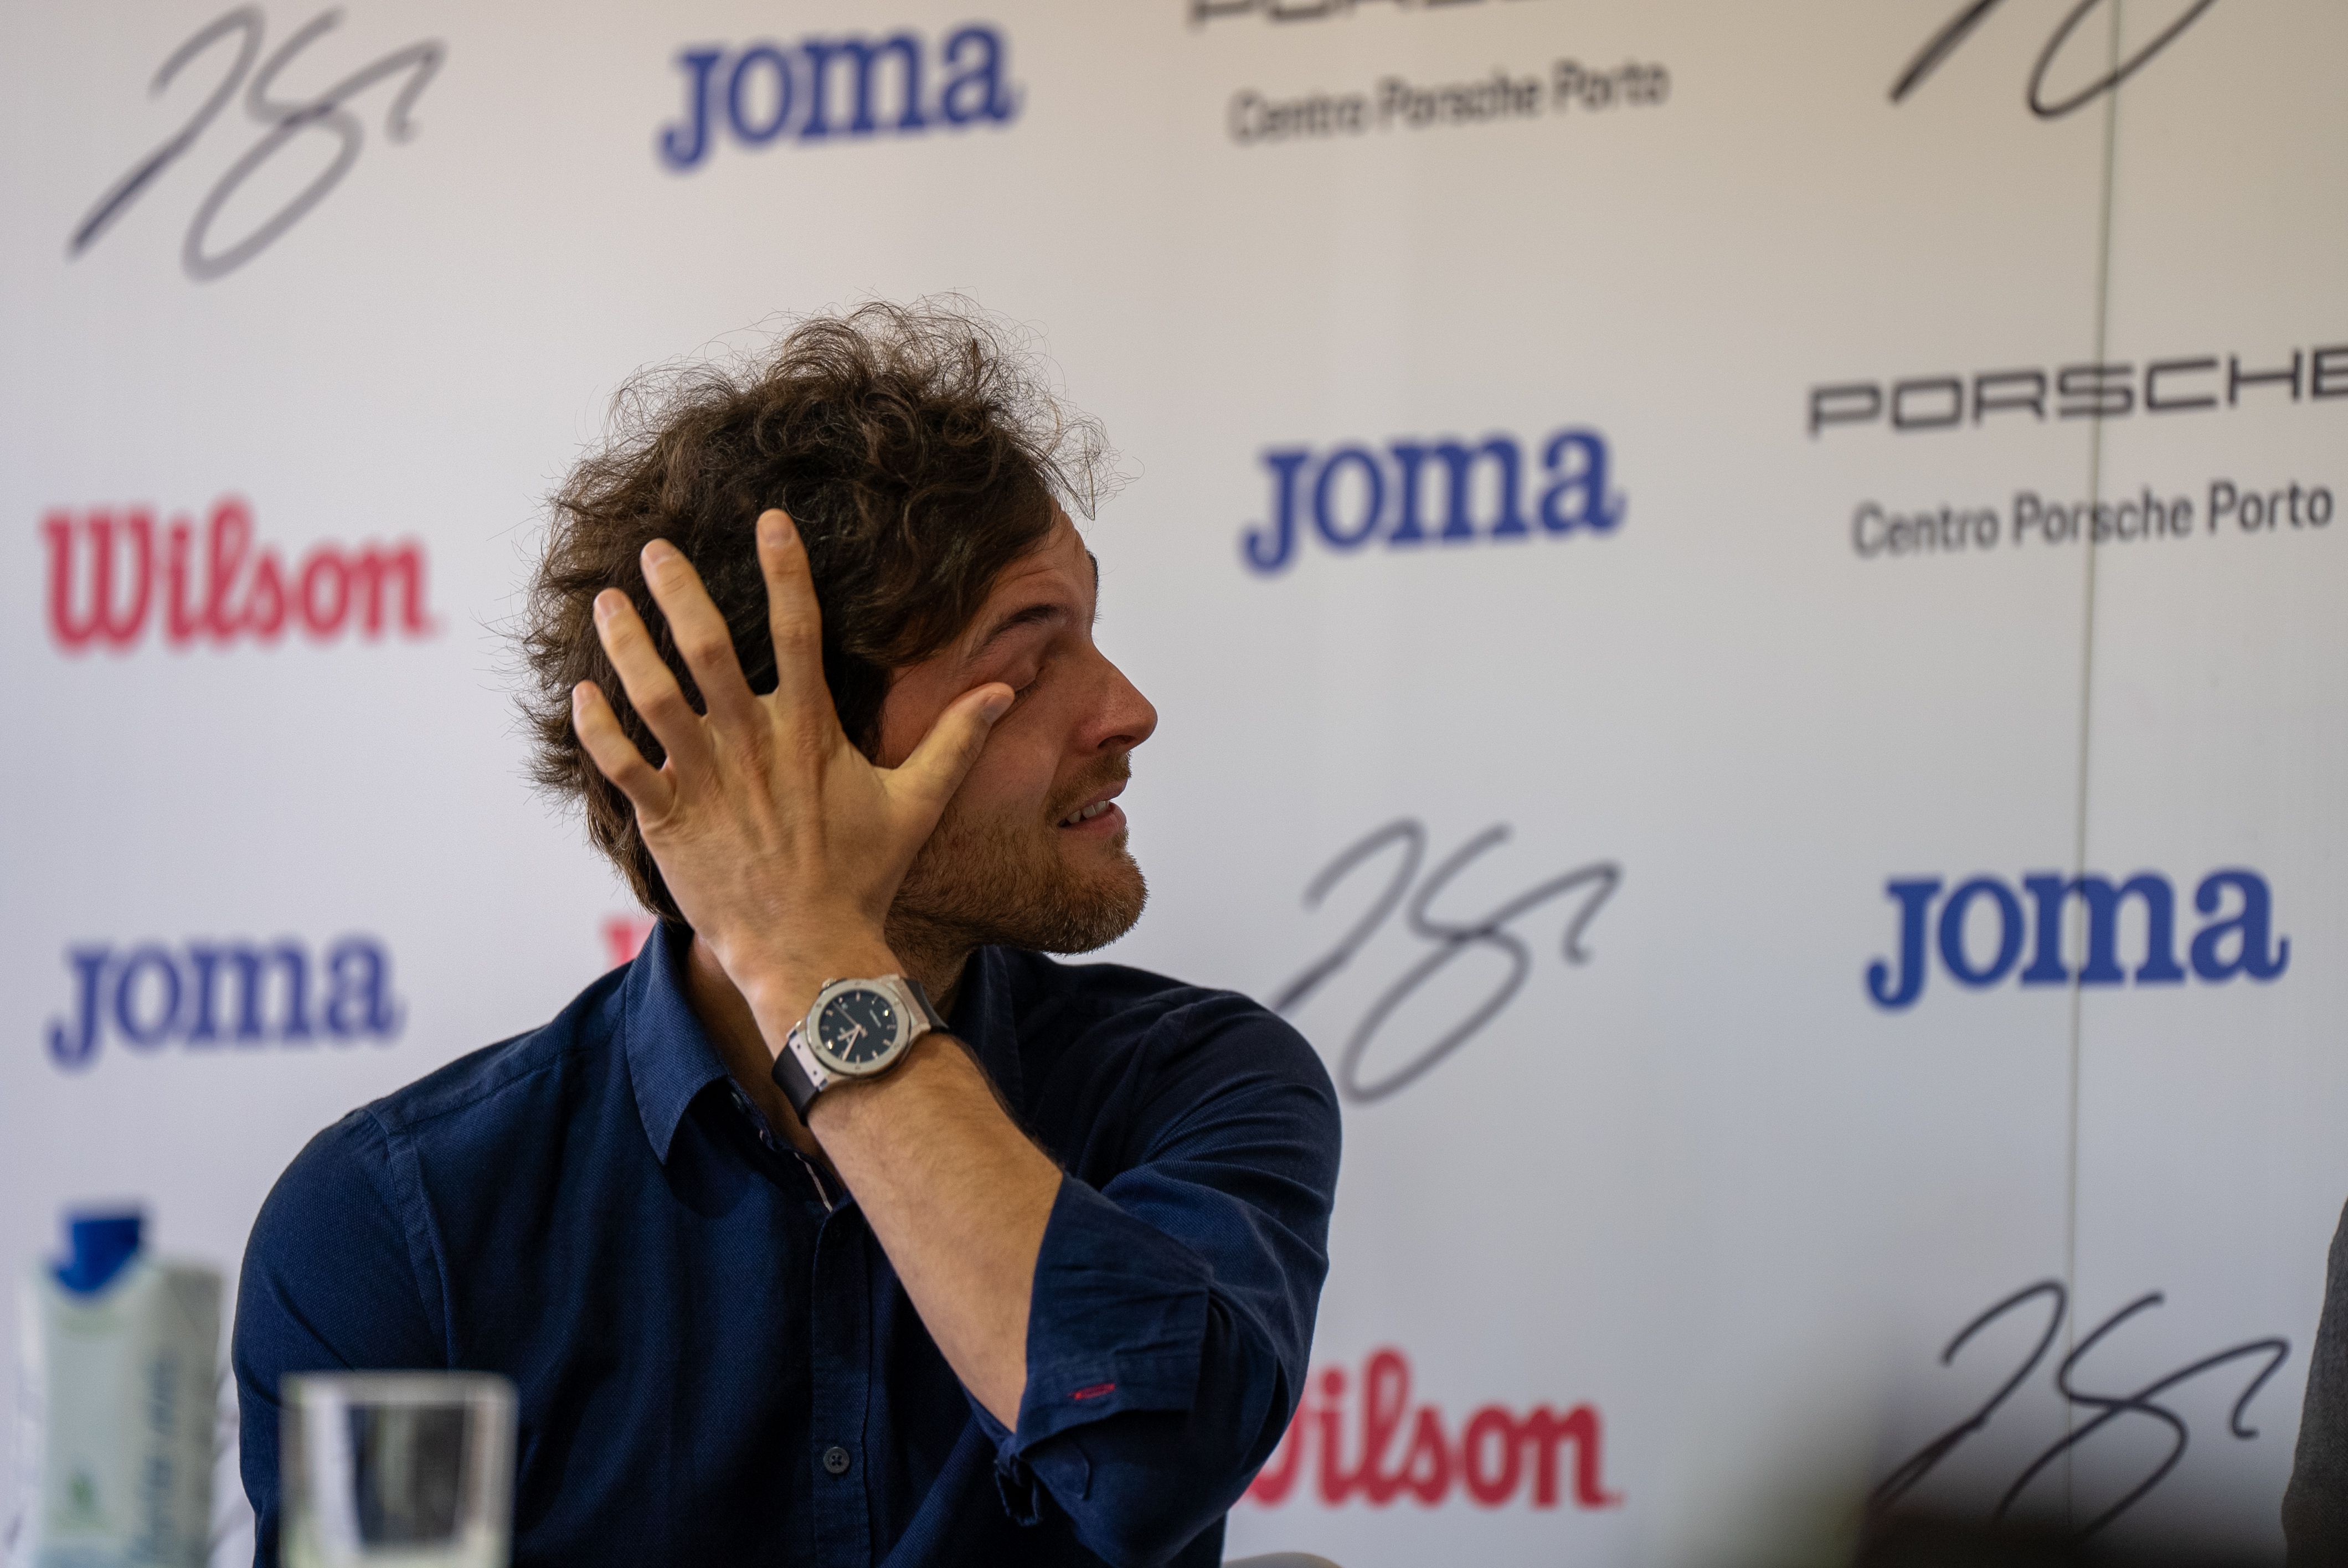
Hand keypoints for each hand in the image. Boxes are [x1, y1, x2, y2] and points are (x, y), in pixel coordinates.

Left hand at [569, 509, 1012, 1030]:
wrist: (810, 950)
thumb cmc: (862, 876)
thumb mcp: (916, 804)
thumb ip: (955, 741)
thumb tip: (1004, 692)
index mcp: (810, 732)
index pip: (799, 632)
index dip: (786, 572)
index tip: (771, 520)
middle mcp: (753, 747)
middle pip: (708, 650)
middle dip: (679, 592)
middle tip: (655, 548)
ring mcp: (706, 783)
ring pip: (654, 698)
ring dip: (627, 646)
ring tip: (608, 602)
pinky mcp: (669, 822)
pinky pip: (621, 768)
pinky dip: (598, 731)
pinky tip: (580, 694)